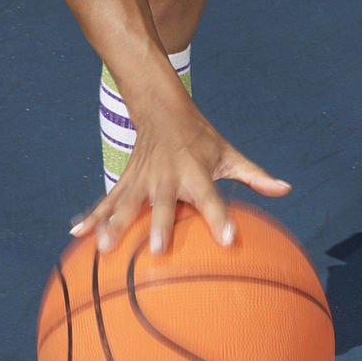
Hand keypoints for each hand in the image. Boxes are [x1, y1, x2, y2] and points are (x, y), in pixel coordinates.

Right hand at [70, 104, 290, 253]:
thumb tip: (286, 190)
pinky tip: (75, 235)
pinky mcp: (125, 181)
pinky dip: (90, 217)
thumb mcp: (229, 154)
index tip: (229, 240)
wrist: (161, 109)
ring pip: (126, 204)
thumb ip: (256, 176)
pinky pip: (106, 201)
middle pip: (162, 206)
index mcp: (196, 174)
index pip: (211, 199)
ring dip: (113, 224)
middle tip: (156, 251)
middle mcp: (167, 178)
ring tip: (104, 247)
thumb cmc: (202, 139)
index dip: (220, 219)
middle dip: (159, 227)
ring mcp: (142, 180)